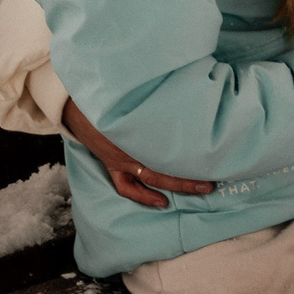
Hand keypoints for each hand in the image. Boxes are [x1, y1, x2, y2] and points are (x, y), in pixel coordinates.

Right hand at [61, 99, 213, 209]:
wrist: (78, 103)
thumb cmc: (111, 95)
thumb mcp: (139, 93)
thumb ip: (161, 98)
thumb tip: (189, 91)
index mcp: (141, 127)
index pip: (173, 143)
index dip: (194, 152)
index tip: (215, 155)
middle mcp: (133, 146)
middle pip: (166, 164)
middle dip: (191, 174)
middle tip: (213, 181)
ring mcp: (121, 159)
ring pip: (152, 177)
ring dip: (177, 185)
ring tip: (200, 190)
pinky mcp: (113, 164)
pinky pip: (126, 186)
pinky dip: (143, 196)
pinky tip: (160, 202)